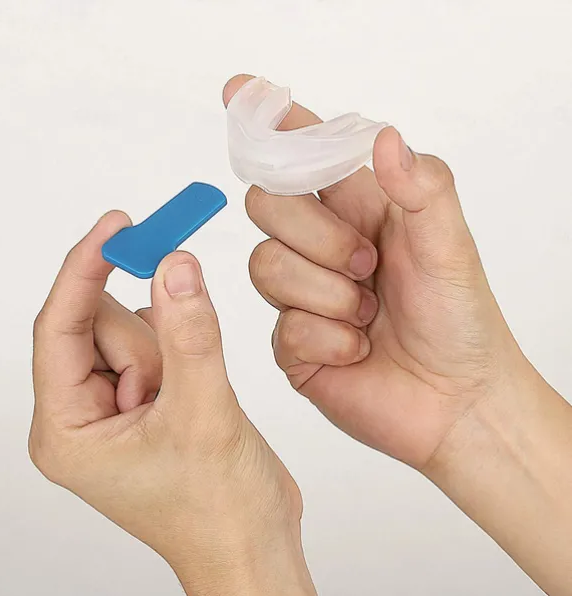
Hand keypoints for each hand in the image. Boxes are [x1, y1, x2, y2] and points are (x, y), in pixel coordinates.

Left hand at [30, 212, 319, 595]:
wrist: (255, 545)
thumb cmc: (219, 511)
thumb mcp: (203, 414)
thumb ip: (188, 334)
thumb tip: (175, 266)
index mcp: (67, 430)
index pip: (59, 329)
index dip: (85, 270)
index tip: (116, 225)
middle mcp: (83, 417)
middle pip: (99, 327)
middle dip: (149, 337)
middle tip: (185, 369)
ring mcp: (117, 409)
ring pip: (134, 331)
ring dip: (172, 350)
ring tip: (196, 402)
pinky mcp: (149, 402)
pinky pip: (157, 345)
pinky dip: (182, 350)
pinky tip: (199, 392)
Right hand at [223, 75, 524, 471]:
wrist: (455, 402)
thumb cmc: (460, 320)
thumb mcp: (451, 246)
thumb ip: (422, 187)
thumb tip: (384, 138)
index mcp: (359, 211)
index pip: (305, 156)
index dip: (273, 125)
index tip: (238, 92)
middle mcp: (323, 246)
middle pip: (267, 204)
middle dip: (317, 235)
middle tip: (367, 264)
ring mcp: (303, 294)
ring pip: (266, 265)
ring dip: (328, 294)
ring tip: (369, 316)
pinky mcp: (293, 342)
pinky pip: (283, 326)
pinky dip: (330, 338)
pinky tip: (359, 349)